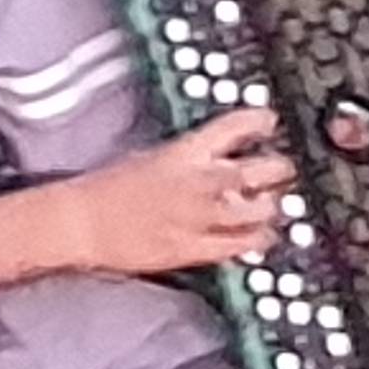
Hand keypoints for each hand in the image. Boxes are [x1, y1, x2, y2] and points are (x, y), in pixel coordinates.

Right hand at [0, 108, 298, 284]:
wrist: (84, 222)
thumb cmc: (110, 188)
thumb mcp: (155, 156)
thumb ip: (192, 157)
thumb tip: (221, 156)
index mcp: (184, 151)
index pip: (236, 125)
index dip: (261, 120)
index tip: (271, 121)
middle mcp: (198, 181)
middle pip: (258, 169)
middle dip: (278, 168)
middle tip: (283, 169)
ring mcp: (199, 216)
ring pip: (258, 209)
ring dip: (272, 206)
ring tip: (274, 204)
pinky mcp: (194, 247)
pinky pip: (240, 245)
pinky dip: (257, 239)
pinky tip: (262, 236)